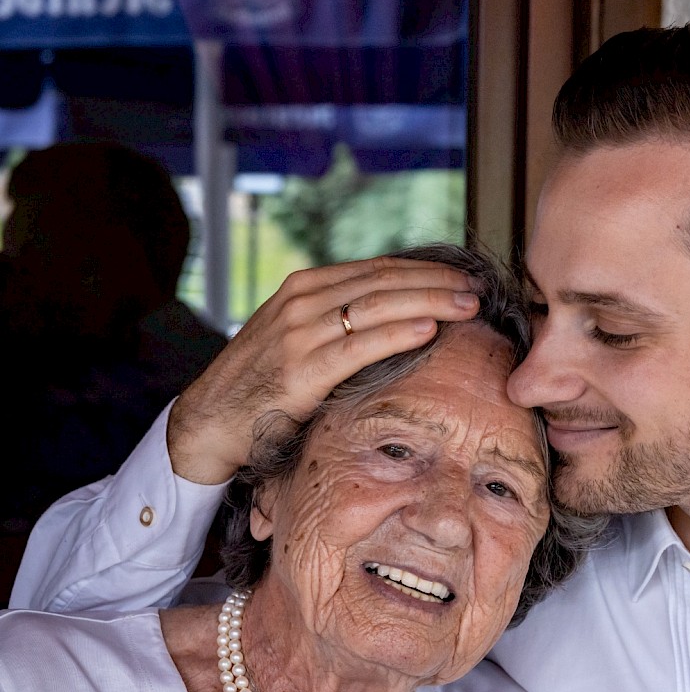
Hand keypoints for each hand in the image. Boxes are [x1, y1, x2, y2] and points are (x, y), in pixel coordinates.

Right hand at [167, 255, 480, 482]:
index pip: (378, 270)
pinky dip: (396, 335)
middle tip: (478, 289)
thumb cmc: (260, 386)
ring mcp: (299, 333)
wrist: (209, 421)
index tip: (464, 278)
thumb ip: (338, 324)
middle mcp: (302, 302)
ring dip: (429, 303)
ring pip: (377, 307)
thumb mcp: (298, 340)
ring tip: (467, 306)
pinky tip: (428, 331)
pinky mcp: (300, 369)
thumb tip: (395, 320)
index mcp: (305, 288)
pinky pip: (358, 347)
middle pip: (384, 281)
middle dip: (436, 283)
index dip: (425, 272)